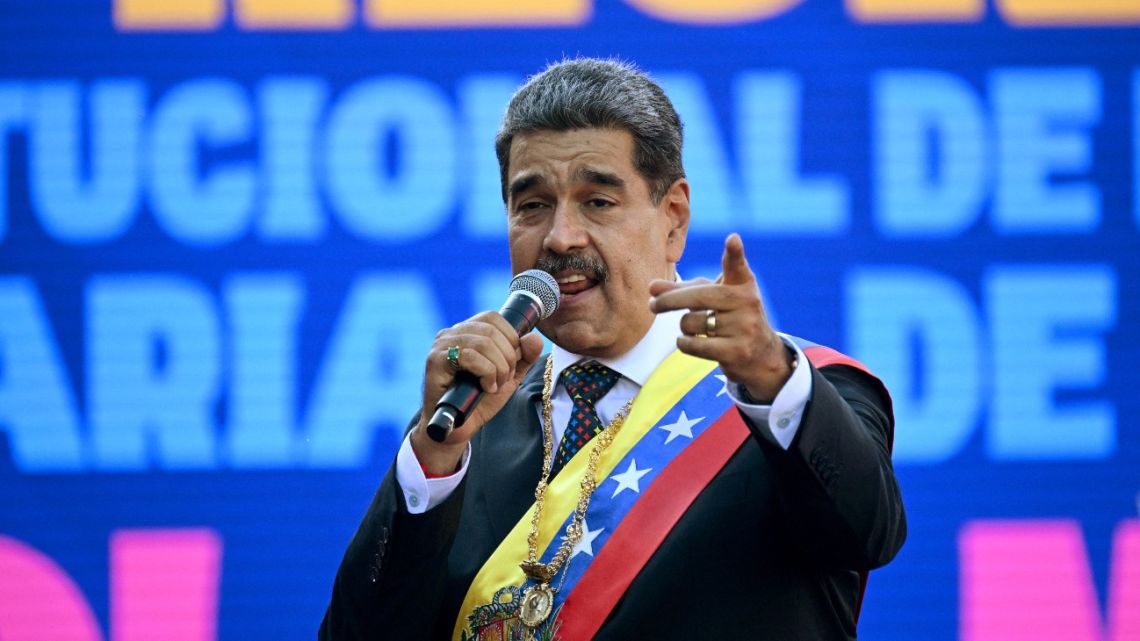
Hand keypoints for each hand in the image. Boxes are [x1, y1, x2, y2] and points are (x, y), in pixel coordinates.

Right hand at [411, 311, 544, 473]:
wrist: (458, 428)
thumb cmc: (479, 400)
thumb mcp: (508, 376)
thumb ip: (523, 357)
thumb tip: (534, 337)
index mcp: (467, 332)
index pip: (493, 317)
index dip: (510, 337)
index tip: (511, 364)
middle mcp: (451, 333)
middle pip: (491, 329)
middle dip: (507, 357)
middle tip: (504, 379)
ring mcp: (441, 346)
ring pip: (483, 342)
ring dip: (498, 367)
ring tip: (495, 385)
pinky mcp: (435, 361)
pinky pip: (469, 356)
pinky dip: (486, 373)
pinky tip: (485, 388)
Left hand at [648, 233, 791, 402]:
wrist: (760, 354)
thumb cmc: (728, 317)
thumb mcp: (710, 298)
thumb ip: (681, 290)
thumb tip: (651, 288)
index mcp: (742, 283)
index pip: (737, 266)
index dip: (735, 253)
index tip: (732, 239)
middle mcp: (747, 302)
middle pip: (698, 297)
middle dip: (669, 301)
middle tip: (652, 304)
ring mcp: (744, 328)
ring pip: (691, 322)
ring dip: (683, 326)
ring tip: (696, 328)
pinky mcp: (736, 351)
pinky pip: (693, 344)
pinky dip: (684, 343)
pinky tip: (690, 341)